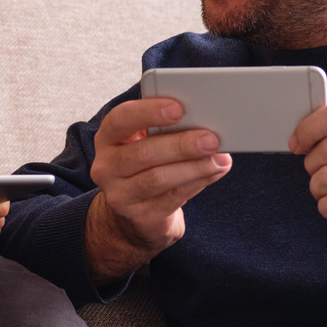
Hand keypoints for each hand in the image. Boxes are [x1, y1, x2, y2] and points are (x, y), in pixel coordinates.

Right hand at [83, 95, 231, 281]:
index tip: (178, 109)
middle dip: (181, 145)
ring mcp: (120, 195)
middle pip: (142, 153)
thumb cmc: (148, 166)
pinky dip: (198, 183)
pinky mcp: (139, 217)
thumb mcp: (147, 142)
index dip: (148, 112)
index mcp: (108, 138)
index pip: (120, 120)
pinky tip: (214, 172)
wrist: (136, 214)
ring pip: (158, 178)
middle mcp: (107, 167)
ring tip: (219, 158)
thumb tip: (204, 121)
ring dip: (194, 167)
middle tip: (210, 139)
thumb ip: (167, 129)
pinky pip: (172, 198)